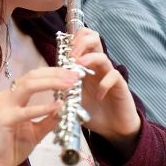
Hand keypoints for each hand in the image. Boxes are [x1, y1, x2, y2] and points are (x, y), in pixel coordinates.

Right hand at [0, 68, 76, 165]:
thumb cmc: (11, 148)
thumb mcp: (35, 131)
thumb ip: (48, 120)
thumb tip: (65, 109)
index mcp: (13, 97)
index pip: (34, 77)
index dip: (54, 73)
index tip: (72, 75)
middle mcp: (7, 97)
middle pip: (32, 76)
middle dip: (56, 74)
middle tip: (75, 77)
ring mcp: (4, 106)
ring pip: (28, 86)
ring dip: (51, 83)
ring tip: (69, 85)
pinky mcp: (4, 119)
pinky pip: (26, 111)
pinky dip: (43, 108)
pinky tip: (58, 106)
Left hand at [70, 28, 141, 144]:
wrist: (112, 128)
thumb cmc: (92, 110)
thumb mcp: (73, 98)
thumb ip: (62, 88)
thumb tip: (45, 81)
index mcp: (85, 65)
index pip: (82, 40)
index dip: (73, 38)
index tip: (64, 48)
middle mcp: (97, 66)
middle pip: (94, 39)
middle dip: (82, 42)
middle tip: (72, 54)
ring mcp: (109, 74)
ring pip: (103, 56)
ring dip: (90, 58)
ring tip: (80, 65)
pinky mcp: (120, 85)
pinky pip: (114, 76)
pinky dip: (104, 84)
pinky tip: (97, 96)